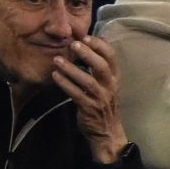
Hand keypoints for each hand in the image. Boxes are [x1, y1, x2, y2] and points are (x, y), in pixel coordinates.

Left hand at [52, 35, 128, 163]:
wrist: (107, 133)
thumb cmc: (103, 104)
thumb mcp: (106, 84)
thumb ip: (99, 66)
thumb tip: (91, 43)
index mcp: (114, 78)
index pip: (112, 57)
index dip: (100, 45)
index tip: (86, 36)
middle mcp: (110, 86)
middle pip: (101, 67)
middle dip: (88, 54)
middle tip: (73, 44)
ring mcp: (100, 98)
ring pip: (87, 81)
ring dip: (71, 69)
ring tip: (57, 59)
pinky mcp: (89, 109)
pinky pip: (76, 95)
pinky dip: (65, 84)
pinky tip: (55, 76)